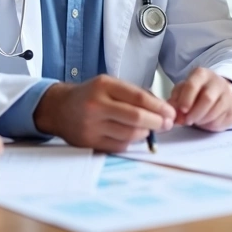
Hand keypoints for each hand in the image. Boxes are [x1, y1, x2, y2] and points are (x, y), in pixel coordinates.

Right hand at [33, 75, 175, 152]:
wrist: (60, 109)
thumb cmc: (91, 95)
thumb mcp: (110, 85)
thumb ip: (134, 94)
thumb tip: (163, 110)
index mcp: (103, 86)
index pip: (138, 98)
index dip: (159, 107)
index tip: (171, 113)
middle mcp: (96, 105)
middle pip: (136, 118)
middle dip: (156, 122)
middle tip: (167, 124)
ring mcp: (91, 125)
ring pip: (129, 134)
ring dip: (145, 133)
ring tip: (148, 128)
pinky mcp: (90, 142)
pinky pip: (119, 146)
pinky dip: (131, 142)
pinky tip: (133, 135)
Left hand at [168, 68, 231, 130]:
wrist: (218, 95)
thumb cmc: (196, 93)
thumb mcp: (183, 92)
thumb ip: (175, 102)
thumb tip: (172, 115)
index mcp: (201, 74)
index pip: (192, 85)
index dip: (186, 99)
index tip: (182, 111)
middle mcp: (216, 81)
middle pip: (207, 99)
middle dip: (195, 113)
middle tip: (187, 121)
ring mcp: (227, 94)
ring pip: (215, 110)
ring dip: (202, 120)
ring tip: (196, 121)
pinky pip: (222, 119)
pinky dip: (211, 124)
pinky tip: (206, 121)